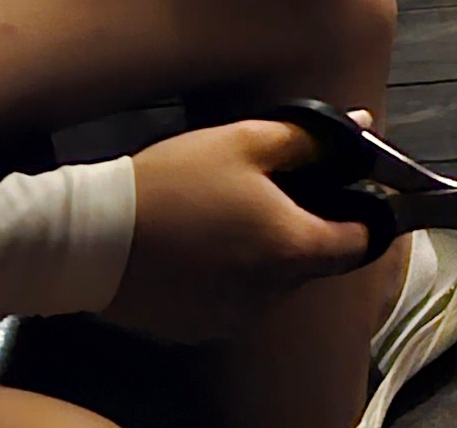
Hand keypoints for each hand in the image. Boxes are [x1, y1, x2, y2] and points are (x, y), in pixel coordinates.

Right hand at [105, 117, 376, 341]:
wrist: (93, 237)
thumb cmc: (176, 182)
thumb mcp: (245, 142)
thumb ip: (309, 139)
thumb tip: (363, 128)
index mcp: (291, 249)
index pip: (358, 245)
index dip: (363, 217)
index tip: (348, 193)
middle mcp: (271, 295)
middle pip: (312, 262)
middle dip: (304, 228)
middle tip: (270, 192)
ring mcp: (233, 318)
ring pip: (272, 283)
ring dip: (265, 254)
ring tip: (228, 215)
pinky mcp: (198, 329)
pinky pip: (235, 300)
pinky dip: (230, 276)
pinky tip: (201, 246)